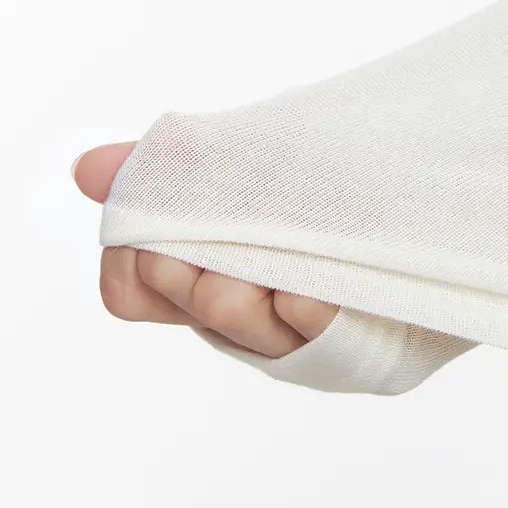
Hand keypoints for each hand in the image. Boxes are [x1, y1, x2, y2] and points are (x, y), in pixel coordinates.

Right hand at [73, 142, 338, 356]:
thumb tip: (87, 170)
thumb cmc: (329, 191)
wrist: (421, 202)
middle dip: (185, 253)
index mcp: (203, 278)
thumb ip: (170, 169)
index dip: (130, 257)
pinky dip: (305, 287)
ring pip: (233, 309)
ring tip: (270, 241)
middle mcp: (240, 317)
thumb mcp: (246, 163)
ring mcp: (293, 336)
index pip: (127, 289)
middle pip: (181, 295)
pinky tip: (323, 270)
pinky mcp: (349, 345)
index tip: (156, 221)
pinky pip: (307, 316)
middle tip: (206, 227)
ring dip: (242, 265)